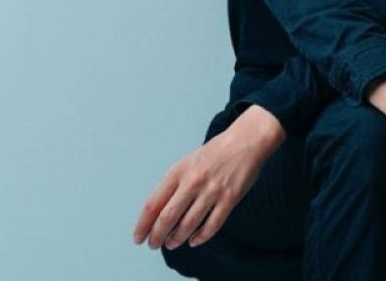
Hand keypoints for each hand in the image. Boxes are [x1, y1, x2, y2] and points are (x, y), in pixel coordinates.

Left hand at [131, 105, 284, 250]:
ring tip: (172, 243)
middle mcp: (193, 181)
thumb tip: (158, 214)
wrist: (246, 140)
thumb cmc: (216, 152)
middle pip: (167, 217)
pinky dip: (201, 237)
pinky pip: (212, 225)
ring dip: (177, 239)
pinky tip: (194, 240)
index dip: (143, 225)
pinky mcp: (230, 198)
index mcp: (179, 171)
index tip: (138, 237)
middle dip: (157, 236)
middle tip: (154, 244)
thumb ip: (173, 185)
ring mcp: (212, 190)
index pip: (153, 204)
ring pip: (188, 225)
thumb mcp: (188, 163)